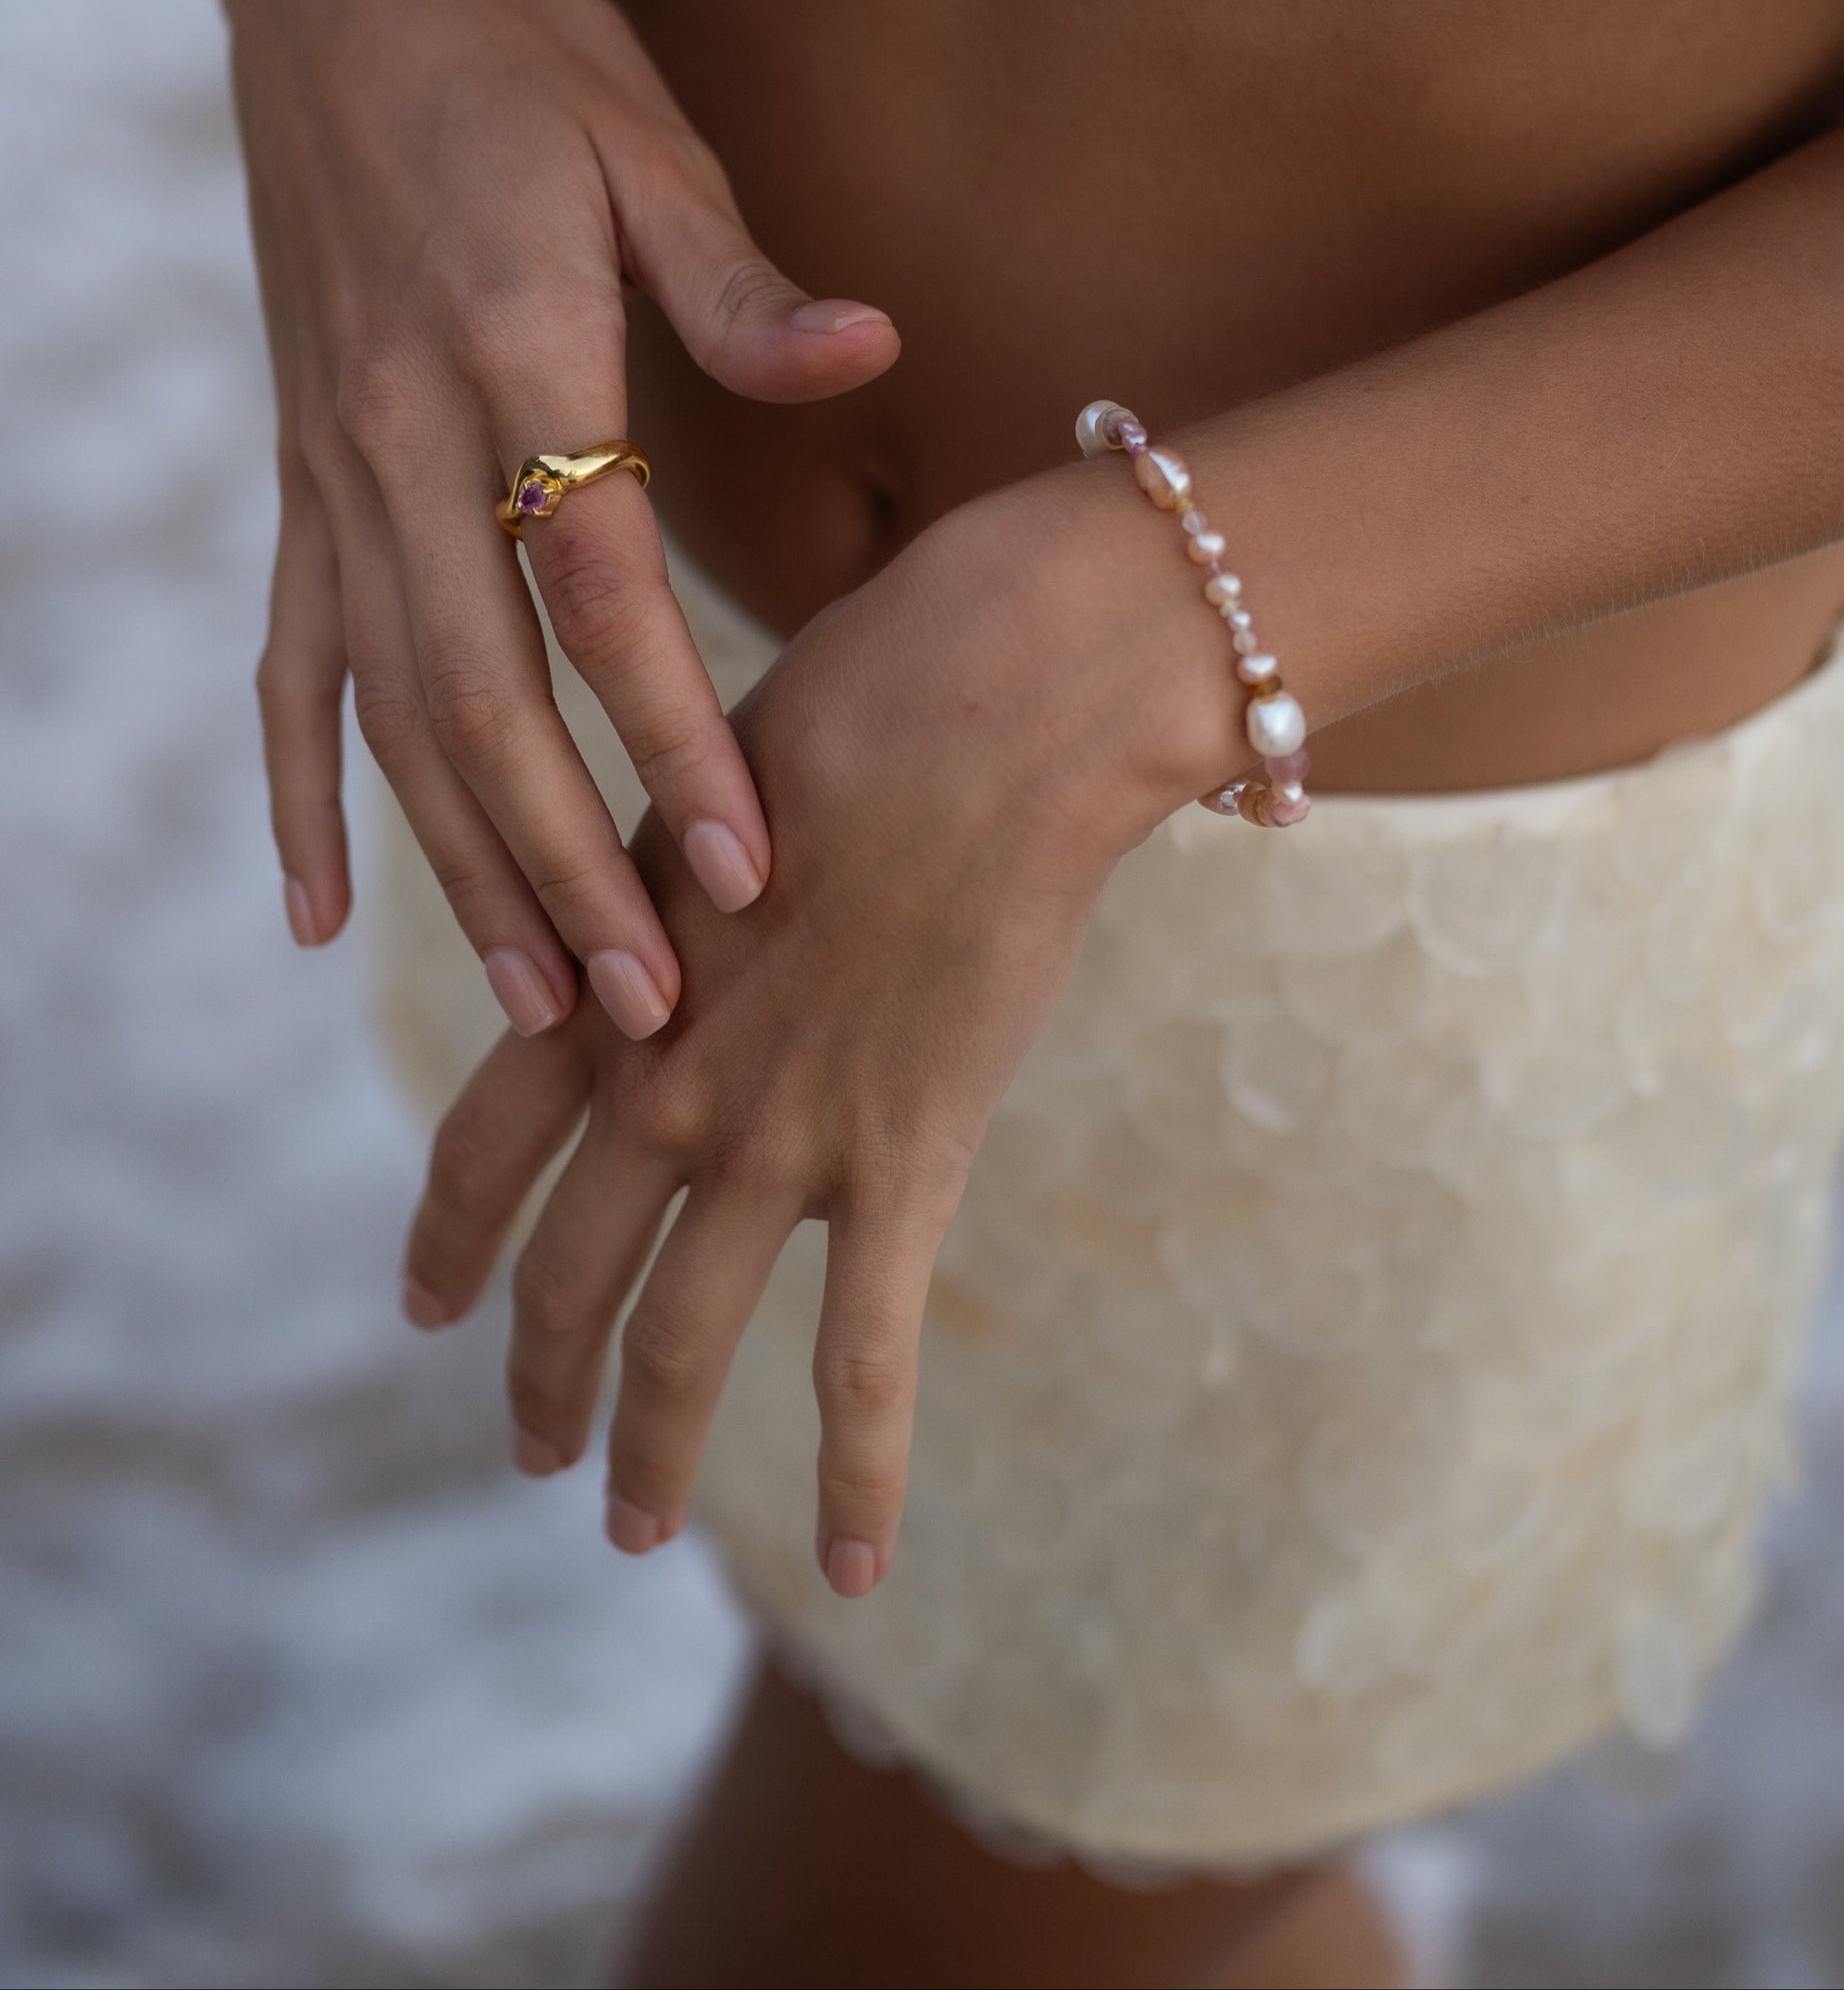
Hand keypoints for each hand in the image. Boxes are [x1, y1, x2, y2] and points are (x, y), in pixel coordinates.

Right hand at [229, 0, 899, 1038]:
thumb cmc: (526, 66)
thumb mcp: (646, 144)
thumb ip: (741, 284)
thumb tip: (869, 354)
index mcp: (508, 347)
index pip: (594, 585)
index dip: (670, 734)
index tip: (746, 863)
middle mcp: (400, 430)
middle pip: (483, 691)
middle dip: (569, 861)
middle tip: (648, 1010)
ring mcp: (333, 470)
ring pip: (388, 708)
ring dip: (461, 863)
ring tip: (537, 1002)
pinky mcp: (300, 483)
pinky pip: (292, 660)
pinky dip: (302, 789)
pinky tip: (328, 910)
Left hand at [398, 474, 1213, 1589]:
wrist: (992, 702)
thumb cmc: (861, 708)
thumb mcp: (702, 801)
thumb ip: (664, 901)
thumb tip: (662, 933)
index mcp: (598, 983)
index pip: (477, 1150)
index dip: (445, 1241)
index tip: (423, 1306)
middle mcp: (657, 1079)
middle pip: (565, 1277)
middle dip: (540, 1378)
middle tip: (532, 1450)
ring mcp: (774, 1136)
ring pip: (683, 1343)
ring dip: (648, 1449)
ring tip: (629, 1529)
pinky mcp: (904, 1163)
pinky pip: (865, 1363)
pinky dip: (857, 1477)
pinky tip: (854, 1570)